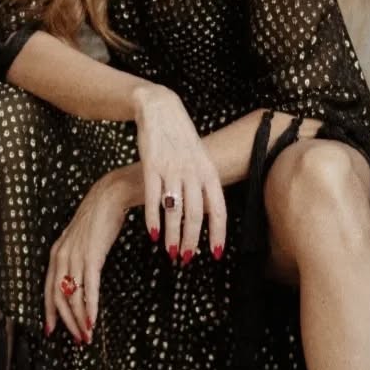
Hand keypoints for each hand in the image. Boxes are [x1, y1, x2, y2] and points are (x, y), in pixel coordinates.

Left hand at [44, 173, 129, 343]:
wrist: (109, 196)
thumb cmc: (99, 218)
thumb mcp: (82, 241)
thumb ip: (77, 259)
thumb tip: (81, 279)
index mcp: (56, 254)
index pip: (48, 290)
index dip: (50, 312)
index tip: (52, 330)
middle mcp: (61, 256)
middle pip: (59, 297)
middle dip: (67, 322)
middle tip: (77, 339)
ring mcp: (75, 256)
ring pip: (72, 296)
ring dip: (79, 319)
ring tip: (87, 335)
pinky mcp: (91, 255)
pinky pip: (88, 287)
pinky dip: (90, 306)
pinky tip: (93, 320)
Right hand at [133, 84, 226, 263]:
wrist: (161, 110)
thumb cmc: (181, 138)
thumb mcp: (201, 159)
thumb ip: (205, 184)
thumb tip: (210, 214)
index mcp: (208, 172)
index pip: (218, 208)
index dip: (218, 233)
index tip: (217, 253)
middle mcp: (192, 173)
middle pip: (195, 215)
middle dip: (192, 241)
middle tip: (187, 259)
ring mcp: (171, 170)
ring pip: (175, 211)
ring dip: (173, 236)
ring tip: (171, 253)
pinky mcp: (151, 166)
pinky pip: (152, 199)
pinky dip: (153, 219)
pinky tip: (153, 234)